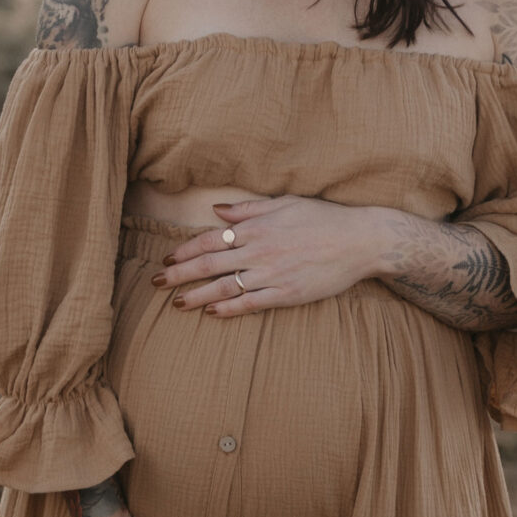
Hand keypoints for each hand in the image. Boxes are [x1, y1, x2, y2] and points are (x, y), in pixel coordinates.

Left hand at [151, 194, 391, 318]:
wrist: (360, 240)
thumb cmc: (323, 218)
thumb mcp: (284, 203)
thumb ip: (248, 210)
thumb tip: (217, 210)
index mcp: (257, 227)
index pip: (210, 239)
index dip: (185, 250)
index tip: (168, 259)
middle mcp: (259, 250)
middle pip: (209, 264)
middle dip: (180, 275)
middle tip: (157, 284)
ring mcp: (273, 274)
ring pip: (225, 287)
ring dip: (197, 296)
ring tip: (177, 304)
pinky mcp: (287, 294)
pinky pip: (251, 303)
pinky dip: (229, 308)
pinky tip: (212, 313)